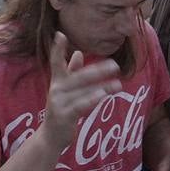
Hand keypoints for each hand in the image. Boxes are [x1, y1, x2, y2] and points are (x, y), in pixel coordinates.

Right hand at [42, 32, 121, 151]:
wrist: (50, 136)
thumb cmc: (61, 109)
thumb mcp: (64, 89)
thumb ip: (71, 71)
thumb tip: (78, 52)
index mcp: (57, 81)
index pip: (56, 61)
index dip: (57, 49)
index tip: (60, 34)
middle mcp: (56, 89)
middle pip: (79, 77)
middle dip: (98, 70)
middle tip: (115, 65)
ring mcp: (59, 102)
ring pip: (83, 91)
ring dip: (103, 87)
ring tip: (118, 84)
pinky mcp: (64, 115)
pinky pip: (80, 105)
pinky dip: (92, 99)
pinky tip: (104, 95)